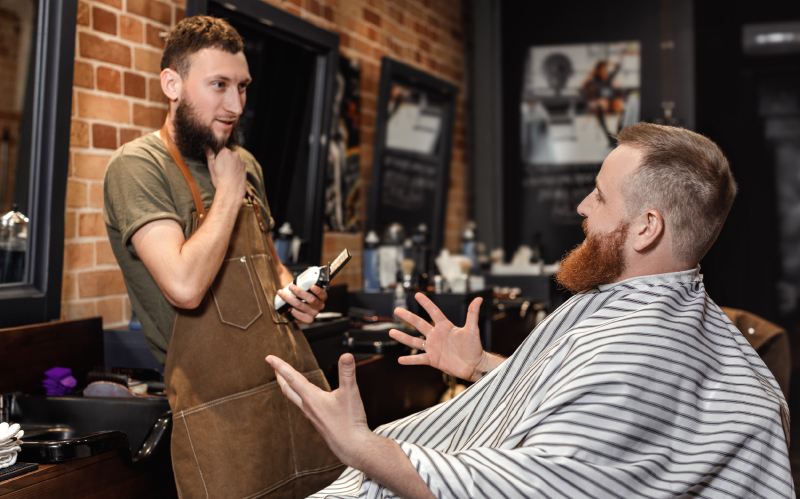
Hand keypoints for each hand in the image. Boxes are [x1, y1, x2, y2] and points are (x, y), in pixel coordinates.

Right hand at [206, 147, 245, 200]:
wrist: (231, 191)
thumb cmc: (220, 179)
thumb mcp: (211, 166)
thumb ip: (210, 155)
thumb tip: (206, 146)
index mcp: (225, 152)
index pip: (220, 147)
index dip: (217, 153)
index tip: (216, 160)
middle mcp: (235, 154)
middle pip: (228, 153)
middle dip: (224, 158)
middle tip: (220, 168)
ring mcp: (241, 161)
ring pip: (234, 159)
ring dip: (231, 163)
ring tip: (227, 173)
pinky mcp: (245, 167)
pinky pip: (239, 165)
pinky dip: (236, 168)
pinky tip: (232, 175)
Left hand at [266, 353, 370, 467]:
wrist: (351, 446)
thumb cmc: (349, 422)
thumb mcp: (350, 392)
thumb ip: (347, 372)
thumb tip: (346, 356)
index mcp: (312, 398)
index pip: (292, 377)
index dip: (280, 366)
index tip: (269, 358)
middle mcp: (308, 406)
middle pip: (288, 389)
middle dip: (280, 376)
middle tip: (273, 367)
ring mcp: (312, 415)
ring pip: (294, 398)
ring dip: (288, 387)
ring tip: (285, 381)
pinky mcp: (318, 422)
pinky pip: (303, 406)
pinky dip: (299, 397)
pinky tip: (305, 399)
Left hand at [277, 284, 326, 322]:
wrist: (305, 310)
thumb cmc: (306, 297)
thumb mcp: (309, 290)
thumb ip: (305, 286)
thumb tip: (295, 283)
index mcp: (322, 297)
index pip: (322, 294)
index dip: (318, 291)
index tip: (312, 286)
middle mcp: (319, 306)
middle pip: (311, 299)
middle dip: (299, 292)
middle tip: (290, 287)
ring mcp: (314, 313)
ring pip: (300, 305)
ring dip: (289, 299)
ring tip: (282, 294)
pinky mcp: (307, 320)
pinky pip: (296, 314)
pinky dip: (291, 310)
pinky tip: (288, 307)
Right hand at [390, 293, 488, 381]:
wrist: (474, 365)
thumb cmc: (475, 347)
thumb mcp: (473, 330)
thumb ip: (473, 314)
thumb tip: (479, 299)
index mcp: (445, 326)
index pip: (433, 312)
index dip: (426, 303)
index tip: (417, 295)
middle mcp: (436, 335)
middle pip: (419, 324)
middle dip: (408, 317)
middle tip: (397, 310)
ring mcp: (433, 347)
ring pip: (415, 341)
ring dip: (403, 337)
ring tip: (391, 332)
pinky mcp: (433, 359)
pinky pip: (419, 359)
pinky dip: (410, 360)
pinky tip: (400, 360)